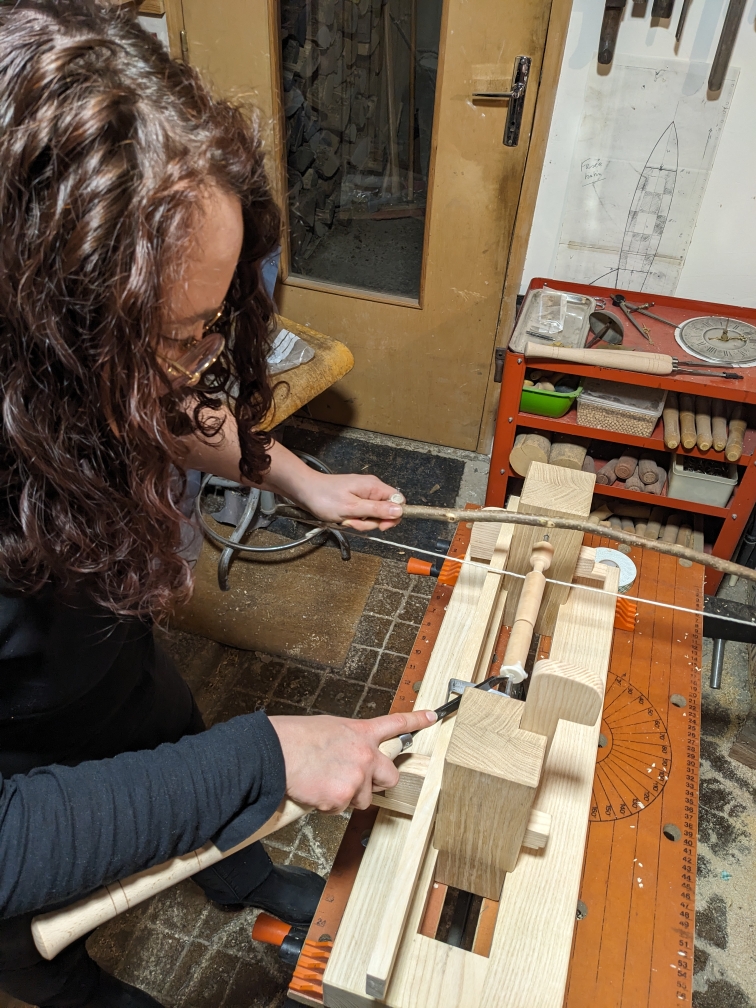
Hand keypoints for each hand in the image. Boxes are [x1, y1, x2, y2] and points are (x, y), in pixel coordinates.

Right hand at [269, 710, 437, 811]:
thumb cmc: (295, 739)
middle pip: (391, 777)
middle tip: (357, 781)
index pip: (396, 723)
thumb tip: (349, 754)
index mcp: (360, 732)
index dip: (417, 720)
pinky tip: (313, 789)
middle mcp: (365, 754)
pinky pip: (339, 808)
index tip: (432, 717)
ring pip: (362, 798)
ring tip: (323, 780)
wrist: (276, 753)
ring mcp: (356, 777)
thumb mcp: (329, 729)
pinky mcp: (342, 798)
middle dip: (378, 783)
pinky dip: (327, 804)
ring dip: (347, 795)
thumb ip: (348, 741)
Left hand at [296, 471, 404, 530]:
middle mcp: (371, 489)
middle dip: (371, 522)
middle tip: (354, 522)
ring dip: (360, 523)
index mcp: (374, 487)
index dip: (394, 516)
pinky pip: (362, 515)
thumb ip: (376, 510)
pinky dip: (354, 520)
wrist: (304, 491)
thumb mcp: (352, 508)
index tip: (381, 526)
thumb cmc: (325, 498)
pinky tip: (343, 519)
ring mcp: (363, 495)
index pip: (398, 500)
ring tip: (345, 519)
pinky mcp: (355, 501)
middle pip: (385, 511)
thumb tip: (399, 511)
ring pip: (372, 516)